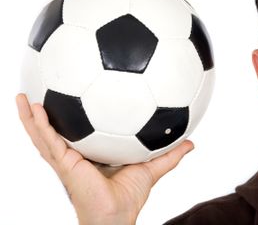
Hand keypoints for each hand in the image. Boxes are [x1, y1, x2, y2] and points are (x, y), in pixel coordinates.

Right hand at [16, 93, 193, 224]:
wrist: (118, 215)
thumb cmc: (129, 196)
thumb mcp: (153, 167)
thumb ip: (170, 153)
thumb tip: (191, 142)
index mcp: (90, 152)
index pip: (78, 130)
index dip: (70, 115)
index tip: (70, 94)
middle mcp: (75, 154)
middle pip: (54, 130)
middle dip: (43, 112)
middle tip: (34, 91)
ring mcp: (66, 159)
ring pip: (43, 134)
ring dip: (30, 116)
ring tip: (21, 96)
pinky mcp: (64, 163)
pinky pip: (48, 141)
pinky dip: (38, 125)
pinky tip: (32, 109)